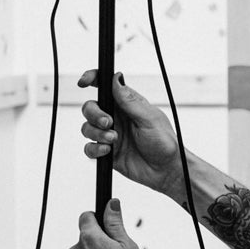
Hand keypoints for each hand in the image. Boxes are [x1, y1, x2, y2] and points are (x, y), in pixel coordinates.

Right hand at [79, 71, 180, 194]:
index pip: (105, 86)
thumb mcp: (149, 118)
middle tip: (108, 122)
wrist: (166, 170)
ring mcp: (110, 135)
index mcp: (127, 104)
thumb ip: (129, 101)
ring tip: (114, 139)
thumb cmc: (164, 142)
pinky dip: (95, 149)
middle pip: (90, 107)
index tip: (83, 82)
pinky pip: (89, 148)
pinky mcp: (107, 152)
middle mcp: (116, 117)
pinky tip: (108, 151)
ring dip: (96, 133)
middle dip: (94, 113)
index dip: (92, 79)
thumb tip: (116, 79)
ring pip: (87, 127)